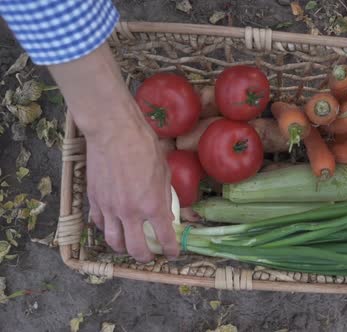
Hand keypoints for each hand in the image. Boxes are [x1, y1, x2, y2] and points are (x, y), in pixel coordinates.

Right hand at [85, 99, 178, 261]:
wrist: (114, 133)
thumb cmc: (145, 148)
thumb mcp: (165, 173)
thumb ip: (166, 198)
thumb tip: (168, 216)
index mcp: (153, 206)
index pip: (165, 238)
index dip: (171, 250)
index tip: (173, 253)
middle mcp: (130, 212)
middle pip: (136, 249)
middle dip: (145, 257)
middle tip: (150, 256)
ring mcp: (110, 208)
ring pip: (114, 242)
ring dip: (123, 249)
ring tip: (129, 247)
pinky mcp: (94, 200)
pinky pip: (100, 224)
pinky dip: (107, 229)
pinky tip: (113, 227)